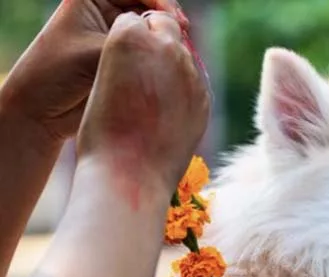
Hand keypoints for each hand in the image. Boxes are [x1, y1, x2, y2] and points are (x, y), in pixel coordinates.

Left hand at [0, 0, 186, 141]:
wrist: (43, 111)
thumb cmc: (58, 73)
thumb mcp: (97, 51)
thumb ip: (133, 44)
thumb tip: (171, 42)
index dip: (160, 0)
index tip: (175, 18)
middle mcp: (106, 12)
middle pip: (149, 6)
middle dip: (167, 18)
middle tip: (183, 33)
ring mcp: (116, 36)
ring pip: (152, 30)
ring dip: (167, 38)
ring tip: (179, 50)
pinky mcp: (125, 60)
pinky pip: (151, 51)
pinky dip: (163, 56)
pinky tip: (173, 64)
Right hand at [76, 11, 209, 204]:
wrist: (129, 176)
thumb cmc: (103, 133)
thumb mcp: (104, 82)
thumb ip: (130, 59)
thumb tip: (152, 53)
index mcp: (130, 38)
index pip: (134, 20)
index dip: (128, 39)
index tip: (124, 61)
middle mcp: (166, 49)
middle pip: (165, 27)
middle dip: (156, 42)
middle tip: (142, 71)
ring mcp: (190, 75)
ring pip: (183, 56)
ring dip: (171, 67)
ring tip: (151, 98)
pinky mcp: (205, 99)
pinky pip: (194, 83)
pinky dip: (183, 92)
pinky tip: (167, 113)